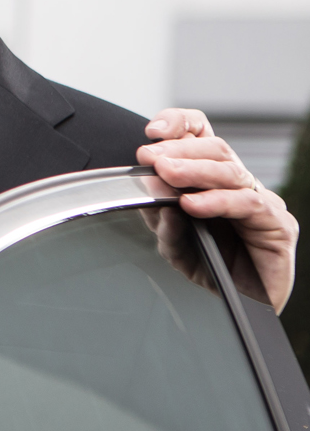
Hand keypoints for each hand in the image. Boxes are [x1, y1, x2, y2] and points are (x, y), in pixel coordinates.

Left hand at [139, 108, 298, 311]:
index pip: (201, 134)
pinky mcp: (278, 225)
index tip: (152, 132)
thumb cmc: (209, 267)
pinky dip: (218, 201)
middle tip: (151, 157)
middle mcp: (238, 184)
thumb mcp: (172, 241)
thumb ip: (161, 219)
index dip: (179, 124)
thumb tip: (156, 196)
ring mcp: (261, 201)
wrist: (238, 306)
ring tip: (167, 174)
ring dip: (194, 170)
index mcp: (211, 177)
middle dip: (178, 149)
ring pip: (231, 171)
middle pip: (214, 148)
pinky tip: (193, 205)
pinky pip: (249, 204)